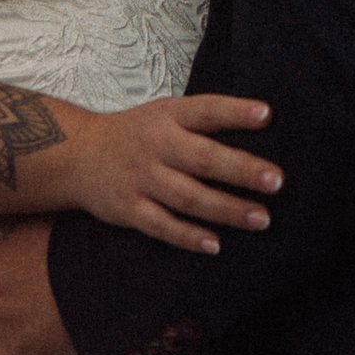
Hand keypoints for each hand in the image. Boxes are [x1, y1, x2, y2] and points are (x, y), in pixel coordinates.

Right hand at [61, 93, 279, 249]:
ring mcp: (141, 179)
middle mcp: (156, 146)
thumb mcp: (166, 114)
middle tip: (276, 180)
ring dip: (226, 209)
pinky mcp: (128, 208)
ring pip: (188, 197)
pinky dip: (188, 236)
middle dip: (241, 170)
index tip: (267, 114)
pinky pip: (161, 225)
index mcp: (168, 116)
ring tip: (261, 219)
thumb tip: (265, 125)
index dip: (235, 111)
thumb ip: (206, 120)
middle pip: (202, 158)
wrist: (77, 155)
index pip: (205, 110)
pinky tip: (216, 244)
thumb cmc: (138, 134)